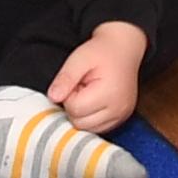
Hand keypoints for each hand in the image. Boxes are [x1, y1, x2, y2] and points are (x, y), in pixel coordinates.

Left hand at [48, 21, 150, 135]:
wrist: (124, 49)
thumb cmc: (101, 52)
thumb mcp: (80, 58)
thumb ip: (65, 78)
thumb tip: (53, 97)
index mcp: (110, 93)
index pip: (75, 109)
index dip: (69, 95)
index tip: (77, 82)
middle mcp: (119, 109)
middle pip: (81, 123)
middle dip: (75, 106)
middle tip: (82, 87)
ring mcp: (121, 116)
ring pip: (87, 129)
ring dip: (82, 114)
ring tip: (89, 93)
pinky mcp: (121, 119)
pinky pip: (97, 128)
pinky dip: (91, 118)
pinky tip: (95, 101)